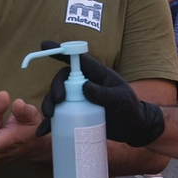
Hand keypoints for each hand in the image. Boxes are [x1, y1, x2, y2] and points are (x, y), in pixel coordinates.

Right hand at [34, 41, 164, 145]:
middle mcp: (86, 84)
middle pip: (63, 80)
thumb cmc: (131, 110)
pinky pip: (60, 116)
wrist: (134, 130)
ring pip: (58, 97)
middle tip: (58, 102)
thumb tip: (84, 87)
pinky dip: (50, 124)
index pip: (78, 60)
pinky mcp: (77, 115)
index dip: (61, 51)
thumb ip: (104, 94)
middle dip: (55, 88)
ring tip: (50, 117)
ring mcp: (80, 100)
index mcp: (97, 74)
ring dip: (49, 104)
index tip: (44, 46)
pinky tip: (44, 131)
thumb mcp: (121, 100)